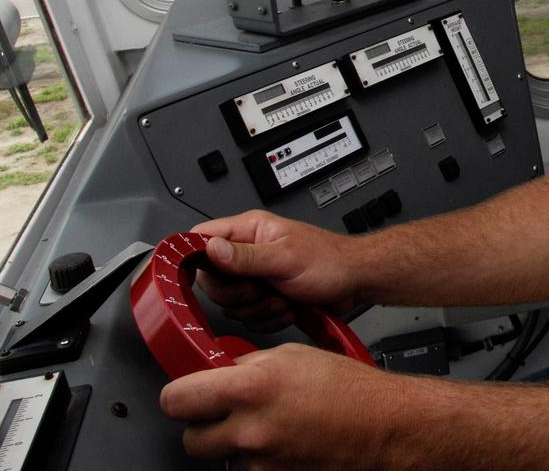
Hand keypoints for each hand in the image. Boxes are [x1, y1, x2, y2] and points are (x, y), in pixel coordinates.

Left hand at [161, 344, 400, 469]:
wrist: (387, 427)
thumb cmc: (352, 390)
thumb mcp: (295, 355)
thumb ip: (248, 366)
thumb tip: (220, 373)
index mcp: (251, 389)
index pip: (175, 400)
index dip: (181, 396)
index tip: (189, 394)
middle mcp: (250, 431)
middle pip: (191, 439)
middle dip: (206, 425)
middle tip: (229, 413)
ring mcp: (261, 464)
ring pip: (222, 459)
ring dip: (237, 446)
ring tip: (272, 427)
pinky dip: (260, 462)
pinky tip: (285, 444)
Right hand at [191, 210, 360, 332]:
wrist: (355, 282)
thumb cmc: (330, 261)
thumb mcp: (285, 258)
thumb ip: (245, 256)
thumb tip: (209, 249)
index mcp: (248, 230)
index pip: (200, 238)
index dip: (192, 259)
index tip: (201, 278)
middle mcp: (248, 252)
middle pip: (211, 280)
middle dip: (236, 294)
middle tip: (260, 289)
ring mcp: (256, 276)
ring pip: (231, 304)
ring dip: (257, 309)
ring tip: (281, 297)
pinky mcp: (264, 297)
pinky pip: (249, 317)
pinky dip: (268, 318)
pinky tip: (286, 308)